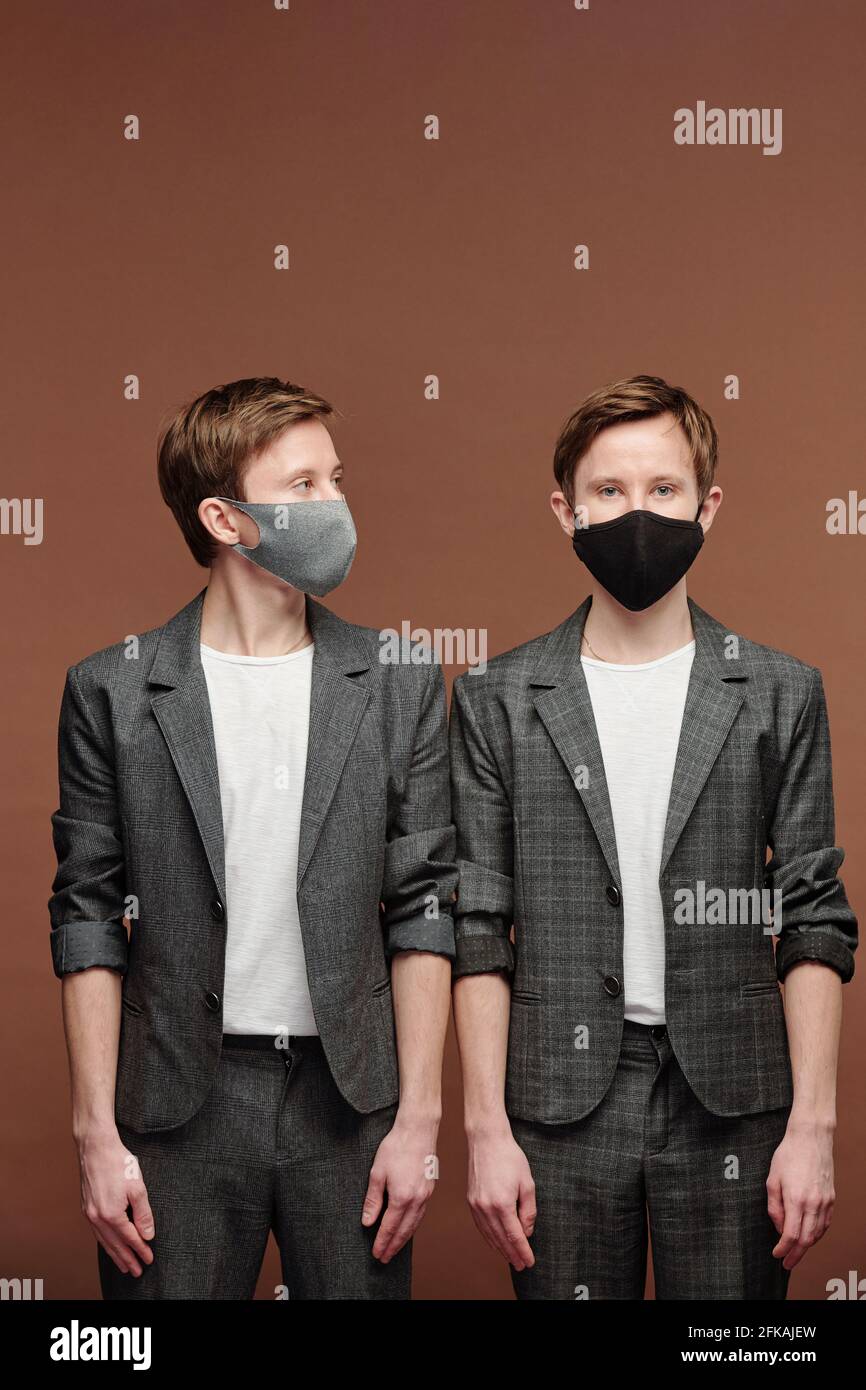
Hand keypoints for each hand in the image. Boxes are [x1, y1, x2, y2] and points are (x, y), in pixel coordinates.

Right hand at [78, 1127, 154, 1275]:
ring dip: (115, 1254)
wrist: (95, 1147)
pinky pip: (97, 1232)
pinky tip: (109, 1244)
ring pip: (104, 1240)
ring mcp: (89, 1213)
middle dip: (127, 1259)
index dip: (140, 1250)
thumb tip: (147, 1235)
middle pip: (115, 1245)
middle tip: (137, 1272)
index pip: (130, 1238)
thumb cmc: (118, 1163)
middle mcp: (97, 1218)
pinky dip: (105, 1242)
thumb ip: (143, 1214)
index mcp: (111, 1214)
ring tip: (124, 1265)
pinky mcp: (86, 1206)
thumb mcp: (137, 1187)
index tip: (149, 1260)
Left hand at [361, 1108, 439, 1261]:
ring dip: (404, 1239)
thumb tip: (367, 1222)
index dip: (382, 1242)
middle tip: (384, 1258)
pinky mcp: (429, 1190)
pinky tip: (407, 1227)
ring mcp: (426, 1196)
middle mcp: (417, 1200)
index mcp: (402, 1197)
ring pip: (414, 1224)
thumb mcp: (377, 1173)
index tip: (376, 1254)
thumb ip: (373, 1200)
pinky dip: (413, 1226)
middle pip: (404, 1231)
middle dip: (393, 1246)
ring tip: (394, 1248)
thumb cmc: (396, 1148)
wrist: (418, 1130)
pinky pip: (420, 1214)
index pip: (390, 1227)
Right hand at [466, 1120, 535, 1269]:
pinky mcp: (470, 1200)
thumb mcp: (527, 1183)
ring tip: (510, 1258)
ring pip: (489, 1235)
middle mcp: (486, 1208)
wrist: (486, 1140)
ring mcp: (475, 1205)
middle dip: (512, 1255)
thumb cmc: (509, 1157)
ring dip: (500, 1249)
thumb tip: (526, 1231)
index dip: (523, 1251)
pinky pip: (480, 1226)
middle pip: (500, 1239)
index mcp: (502, 1204)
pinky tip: (495, 1242)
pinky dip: (489, 1237)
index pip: (514, 1236)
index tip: (529, 1262)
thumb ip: (528, 1210)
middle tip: (521, 1266)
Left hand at [766, 1116, 834, 1270]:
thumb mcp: (772, 1179)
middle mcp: (814, 1203)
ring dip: (807, 1246)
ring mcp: (825, 1202)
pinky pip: (825, 1224)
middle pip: (807, 1240)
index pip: (791, 1235)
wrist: (811, 1138)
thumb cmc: (788, 1155)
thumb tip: (778, 1227)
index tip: (776, 1254)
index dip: (783, 1249)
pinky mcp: (831, 1198)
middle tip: (786, 1263)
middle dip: (796, 1255)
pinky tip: (809, 1236)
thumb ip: (774, 1206)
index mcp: (796, 1199)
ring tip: (795, 1252)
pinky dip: (817, 1234)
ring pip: (818, 1234)